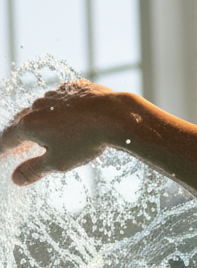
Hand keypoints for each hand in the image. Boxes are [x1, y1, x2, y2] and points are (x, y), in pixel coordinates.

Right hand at [0, 79, 119, 184]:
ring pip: (41, 109)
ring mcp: (54, 94)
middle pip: (22, 121)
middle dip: (19, 134)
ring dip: (40, 121)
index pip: (8, 138)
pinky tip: (67, 117)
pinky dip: (60, 110)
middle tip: (17, 146)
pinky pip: (61, 101)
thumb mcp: (58, 162)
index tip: (0, 155)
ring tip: (43, 132)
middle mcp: (37, 106)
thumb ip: (35, 170)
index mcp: (29, 124)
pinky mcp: (72, 88)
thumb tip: (15, 179)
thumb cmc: (85, 142)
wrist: (113, 116)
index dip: (2, 149)